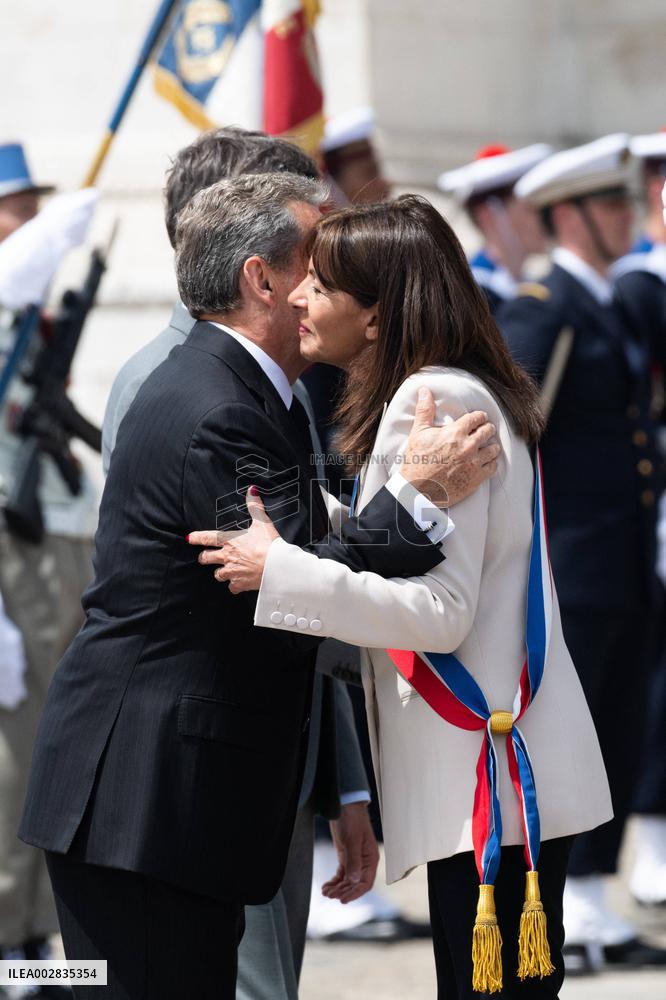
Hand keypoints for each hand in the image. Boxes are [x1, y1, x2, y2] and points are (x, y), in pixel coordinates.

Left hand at [187, 487, 277, 593]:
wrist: (276, 567)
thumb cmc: (269, 544)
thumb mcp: (262, 522)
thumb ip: (255, 507)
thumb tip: (252, 491)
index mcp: (229, 541)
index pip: (207, 538)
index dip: (196, 538)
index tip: (189, 538)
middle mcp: (226, 557)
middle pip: (206, 558)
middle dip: (204, 557)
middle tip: (204, 557)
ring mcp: (232, 571)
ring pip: (217, 574)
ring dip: (219, 572)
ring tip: (223, 571)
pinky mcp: (239, 584)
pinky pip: (231, 587)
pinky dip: (234, 586)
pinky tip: (237, 584)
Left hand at [322, 802, 378, 903]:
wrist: (345, 804)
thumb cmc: (352, 819)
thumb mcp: (352, 840)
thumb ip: (353, 861)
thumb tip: (355, 881)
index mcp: (370, 859)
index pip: (365, 883)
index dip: (355, 893)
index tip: (343, 900)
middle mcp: (364, 862)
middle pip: (355, 884)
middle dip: (343, 892)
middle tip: (330, 896)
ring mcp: (354, 859)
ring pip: (347, 880)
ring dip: (337, 888)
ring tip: (326, 893)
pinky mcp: (345, 856)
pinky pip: (341, 874)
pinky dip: (334, 881)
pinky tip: (326, 886)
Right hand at [401, 386, 499, 506]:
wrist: (417, 490)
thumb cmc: (416, 461)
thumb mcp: (418, 433)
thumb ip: (424, 410)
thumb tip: (424, 390)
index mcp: (455, 433)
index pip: (476, 418)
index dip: (479, 416)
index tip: (479, 418)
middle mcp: (468, 447)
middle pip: (488, 431)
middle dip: (487, 428)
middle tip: (485, 430)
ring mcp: (474, 463)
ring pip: (494, 449)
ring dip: (491, 446)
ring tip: (487, 446)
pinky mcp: (476, 479)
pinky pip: (493, 467)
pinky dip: (491, 463)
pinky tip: (486, 462)